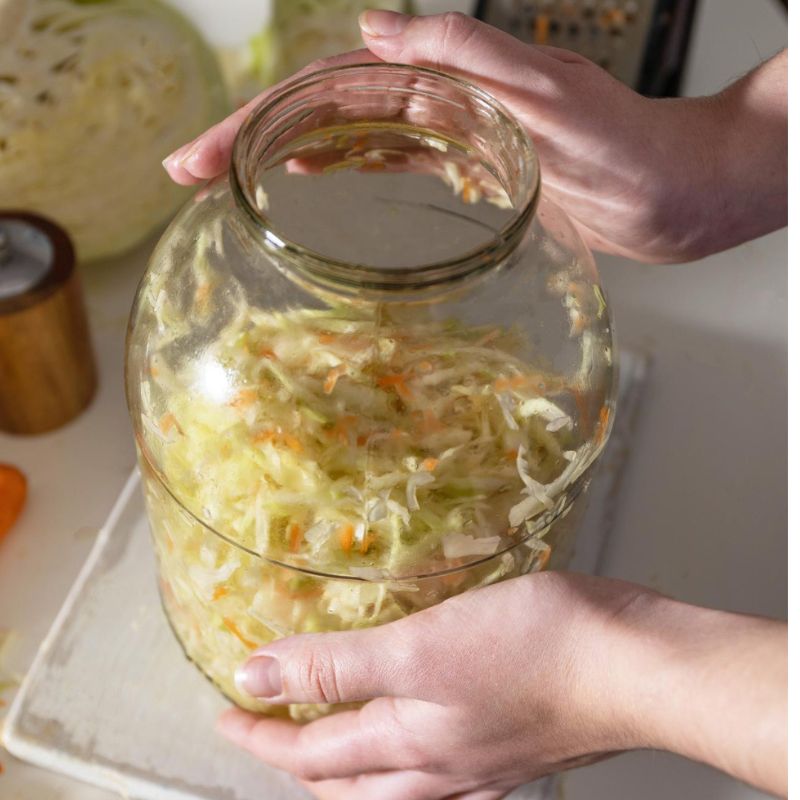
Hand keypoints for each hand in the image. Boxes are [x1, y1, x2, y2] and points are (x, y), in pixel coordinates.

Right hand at [163, 12, 785, 263]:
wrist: (670, 194)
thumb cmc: (627, 145)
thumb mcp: (549, 94)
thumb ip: (467, 56)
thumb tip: (373, 29)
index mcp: (445, 77)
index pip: (330, 91)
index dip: (262, 121)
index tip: (205, 155)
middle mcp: (439, 100)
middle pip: (325, 111)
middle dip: (254, 139)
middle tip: (190, 172)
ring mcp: (450, 135)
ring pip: (350, 136)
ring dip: (287, 152)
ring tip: (231, 178)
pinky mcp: (468, 168)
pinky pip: (393, 162)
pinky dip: (347, 167)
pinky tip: (315, 177)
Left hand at [217, 572, 652, 799]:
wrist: (627, 665)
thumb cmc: (530, 652)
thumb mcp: (417, 648)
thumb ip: (335, 664)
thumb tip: (256, 677)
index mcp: (407, 745)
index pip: (311, 751)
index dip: (261, 731)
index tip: (225, 711)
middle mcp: (436, 767)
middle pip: (345, 778)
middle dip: (296, 758)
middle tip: (264, 730)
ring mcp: (476, 762)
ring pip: (388, 782)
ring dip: (346, 767)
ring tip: (324, 750)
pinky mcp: (509, 743)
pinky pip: (435, 771)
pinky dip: (401, 761)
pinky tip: (414, 750)